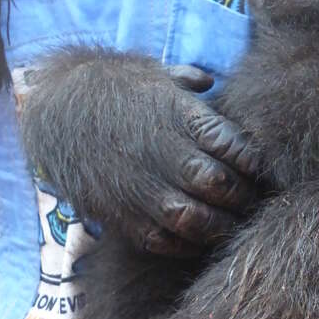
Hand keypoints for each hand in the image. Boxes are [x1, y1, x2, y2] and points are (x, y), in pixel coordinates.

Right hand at [21, 50, 256, 255]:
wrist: (57, 110)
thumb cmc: (116, 88)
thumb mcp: (156, 74)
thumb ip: (191, 81)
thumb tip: (212, 81)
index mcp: (183, 118)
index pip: (236, 148)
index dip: (255, 162)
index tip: (260, 167)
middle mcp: (167, 155)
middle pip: (222, 186)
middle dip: (244, 196)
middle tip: (255, 199)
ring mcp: (144, 188)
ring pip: (198, 220)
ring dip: (222, 226)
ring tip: (233, 223)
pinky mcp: (125, 215)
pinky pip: (166, 241)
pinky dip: (188, 244)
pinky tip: (199, 236)